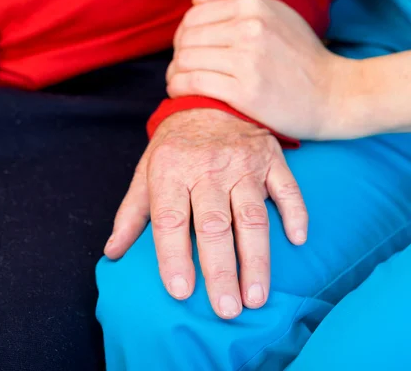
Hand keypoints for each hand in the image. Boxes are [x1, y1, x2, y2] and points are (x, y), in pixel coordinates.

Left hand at [104, 109, 307, 318]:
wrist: (210, 99)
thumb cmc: (176, 144)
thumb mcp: (146, 170)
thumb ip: (132, 213)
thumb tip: (113, 254)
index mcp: (171, 170)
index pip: (170, 220)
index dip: (174, 257)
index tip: (180, 292)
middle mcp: (209, 167)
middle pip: (214, 225)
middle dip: (221, 270)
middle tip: (227, 309)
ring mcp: (244, 162)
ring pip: (252, 215)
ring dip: (257, 258)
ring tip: (257, 296)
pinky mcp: (271, 158)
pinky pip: (288, 188)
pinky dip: (295, 213)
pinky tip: (297, 240)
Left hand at [166, 0, 352, 139]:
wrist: (333, 94)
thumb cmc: (304, 56)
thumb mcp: (280, 14)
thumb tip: (198, 1)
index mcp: (254, 5)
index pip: (195, 14)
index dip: (184, 34)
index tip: (188, 50)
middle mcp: (250, 27)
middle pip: (187, 36)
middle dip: (178, 54)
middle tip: (181, 69)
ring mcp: (247, 59)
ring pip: (186, 59)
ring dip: (174, 73)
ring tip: (178, 82)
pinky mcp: (245, 90)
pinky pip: (194, 82)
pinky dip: (178, 87)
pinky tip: (179, 92)